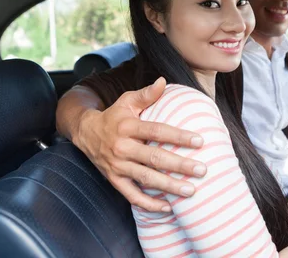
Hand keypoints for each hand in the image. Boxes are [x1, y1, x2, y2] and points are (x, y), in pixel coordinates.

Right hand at [76, 78, 206, 211]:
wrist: (85, 133)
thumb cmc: (114, 116)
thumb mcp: (127, 101)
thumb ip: (147, 94)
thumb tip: (164, 81)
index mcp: (127, 127)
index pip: (156, 131)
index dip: (178, 136)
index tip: (199, 141)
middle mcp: (122, 148)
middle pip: (154, 158)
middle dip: (179, 165)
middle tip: (202, 170)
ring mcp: (117, 166)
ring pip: (146, 178)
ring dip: (169, 186)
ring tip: (190, 191)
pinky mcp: (114, 180)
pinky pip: (132, 196)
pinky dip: (149, 204)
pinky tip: (168, 207)